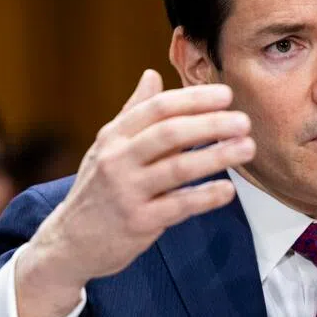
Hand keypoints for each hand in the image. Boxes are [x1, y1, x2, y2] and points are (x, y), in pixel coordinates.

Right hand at [16, 70, 255, 316]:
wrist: (70, 242)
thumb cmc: (97, 190)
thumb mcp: (107, 147)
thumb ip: (134, 112)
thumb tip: (152, 75)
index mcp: (114, 136)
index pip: (158, 108)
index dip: (194, 99)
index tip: (226, 95)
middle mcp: (117, 159)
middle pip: (169, 133)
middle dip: (211, 124)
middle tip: (244, 121)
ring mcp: (127, 191)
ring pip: (178, 168)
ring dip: (217, 156)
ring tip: (247, 148)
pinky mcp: (138, 222)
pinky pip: (179, 205)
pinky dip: (206, 196)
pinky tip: (228, 190)